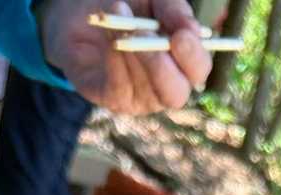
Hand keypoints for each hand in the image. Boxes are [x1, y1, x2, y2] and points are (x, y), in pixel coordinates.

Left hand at [37, 0, 211, 113]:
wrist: (82, 11)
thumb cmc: (127, 4)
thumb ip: (174, 10)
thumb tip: (191, 29)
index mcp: (181, 61)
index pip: (198, 70)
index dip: (193, 57)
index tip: (181, 35)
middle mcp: (164, 85)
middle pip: (176, 93)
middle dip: (162, 65)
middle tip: (146, 32)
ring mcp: (139, 97)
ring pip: (146, 90)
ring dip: (133, 53)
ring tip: (120, 20)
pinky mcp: (112, 99)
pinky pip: (119, 89)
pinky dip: (115, 61)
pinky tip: (110, 38)